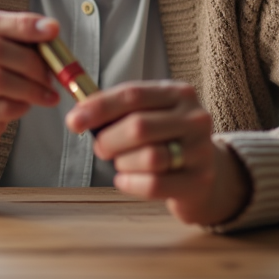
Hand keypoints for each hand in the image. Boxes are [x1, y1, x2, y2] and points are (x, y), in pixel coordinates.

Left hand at [66, 81, 250, 225]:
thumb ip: (119, 111)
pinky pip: (155, 184)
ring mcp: (201, 150)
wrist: (206, 175)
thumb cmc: (166, 141)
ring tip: (121, 164)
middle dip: (109, 140)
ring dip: (123, 163)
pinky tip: (124, 180)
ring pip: (149, 157)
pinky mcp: (199, 181)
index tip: (73, 121)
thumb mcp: (151, 116)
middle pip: (138, 126)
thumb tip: (78, 115)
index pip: (132, 94)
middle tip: (101, 149)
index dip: (98, 107)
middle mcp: (194, 118)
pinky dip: (130, 183)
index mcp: (178, 93)